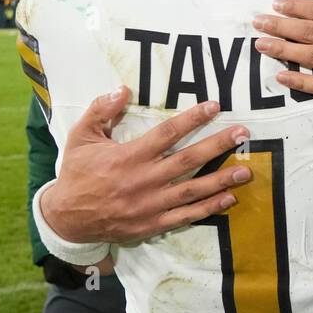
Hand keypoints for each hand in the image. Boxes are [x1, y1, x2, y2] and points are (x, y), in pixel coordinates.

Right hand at [40, 87, 254, 245]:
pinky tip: (229, 198)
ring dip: (221, 180)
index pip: (166, 134)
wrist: (66, 218)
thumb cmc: (77, 172)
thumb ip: (101, 110)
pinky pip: (185, 216)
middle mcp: (143, 181)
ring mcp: (149, 205)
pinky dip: (208, 209)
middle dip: (217, 145)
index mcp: (128, 157)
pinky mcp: (152, 224)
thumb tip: (123, 88)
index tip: (214, 106)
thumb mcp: (81, 136)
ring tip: (246, 170)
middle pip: (187, 160)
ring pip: (192, 191)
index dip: (192, 119)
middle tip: (243, 134)